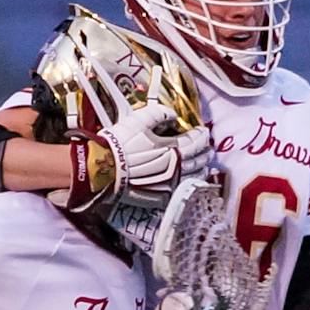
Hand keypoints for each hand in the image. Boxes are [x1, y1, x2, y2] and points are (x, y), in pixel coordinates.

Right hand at [69, 101, 211, 212]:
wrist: (103, 169)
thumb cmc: (120, 143)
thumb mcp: (139, 119)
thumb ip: (161, 113)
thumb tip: (173, 115)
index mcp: (173, 148)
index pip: (196, 141)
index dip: (201, 135)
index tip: (202, 131)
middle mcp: (175, 168)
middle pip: (198, 159)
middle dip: (204, 151)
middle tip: (206, 146)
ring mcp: (169, 184)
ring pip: (194, 177)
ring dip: (201, 168)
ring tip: (202, 163)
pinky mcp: (161, 197)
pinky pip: (182, 191)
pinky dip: (190, 184)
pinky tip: (189, 180)